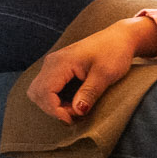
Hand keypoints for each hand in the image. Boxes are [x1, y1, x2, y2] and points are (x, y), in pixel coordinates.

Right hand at [29, 19, 153, 123]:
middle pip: (36, 93)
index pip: (44, 92)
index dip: (55, 110)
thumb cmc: (114, 53)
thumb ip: (89, 93)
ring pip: (39, 91)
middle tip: (76, 114)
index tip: (74, 118)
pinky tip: (74, 102)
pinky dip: (56, 100)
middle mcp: (51, 63)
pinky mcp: (58, 69)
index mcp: (60, 62)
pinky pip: (47, 88)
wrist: (120, 38)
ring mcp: (53, 65)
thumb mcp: (105, 75)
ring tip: (76, 109)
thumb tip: (77, 111)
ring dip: (53, 105)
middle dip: (52, 109)